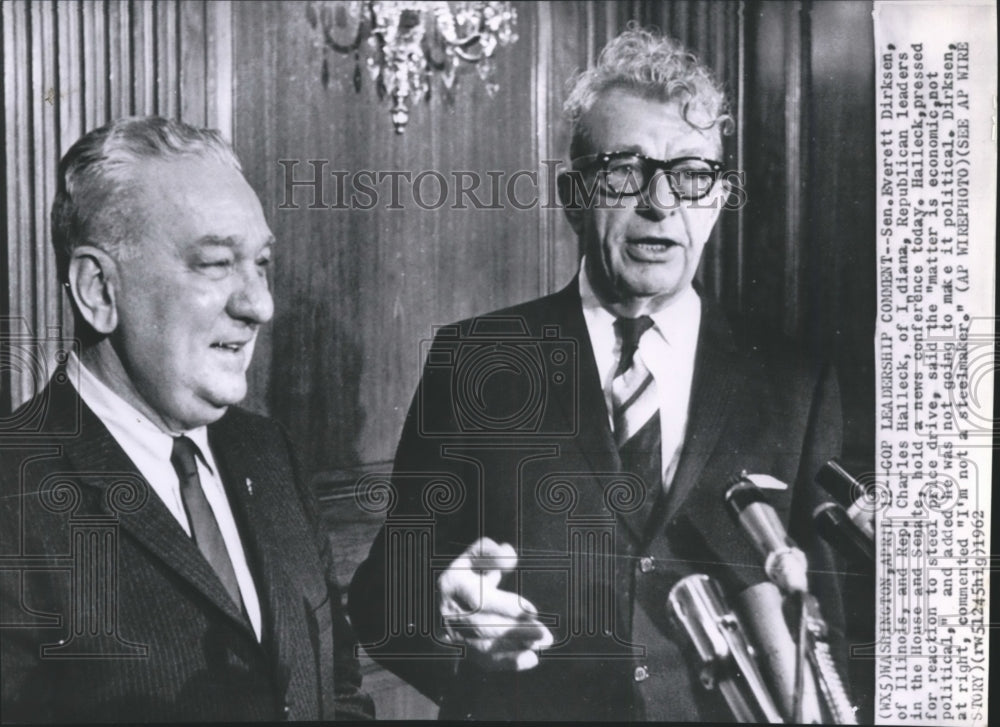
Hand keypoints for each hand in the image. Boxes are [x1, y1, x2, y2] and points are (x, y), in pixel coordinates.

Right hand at [438, 537, 553, 670]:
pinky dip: (508, 662)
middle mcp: (448, 611)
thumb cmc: (468, 573)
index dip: (506, 606)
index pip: (479, 598)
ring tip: (541, 645)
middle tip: (545, 635)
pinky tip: (530, 659)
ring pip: (484, 645)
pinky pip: (484, 660)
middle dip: (517, 631)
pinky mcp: (461, 648)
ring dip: (516, 648)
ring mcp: (452, 632)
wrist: (442, 597)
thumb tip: (509, 558)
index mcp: (452, 583)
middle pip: (484, 626)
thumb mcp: (474, 556)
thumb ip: (490, 551)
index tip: (533, 611)